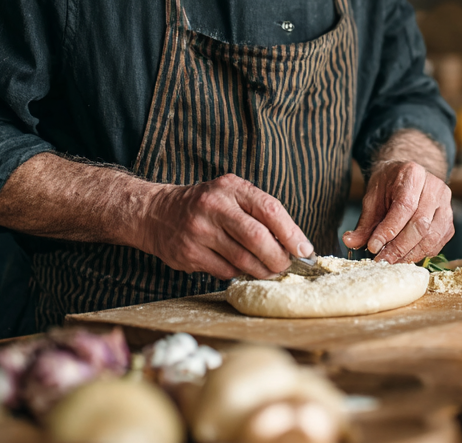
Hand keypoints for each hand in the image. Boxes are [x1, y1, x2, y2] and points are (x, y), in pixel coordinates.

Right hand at [138, 174, 312, 279]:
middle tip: (286, 266)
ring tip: (268, 271)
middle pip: (257, 238)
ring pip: (242, 259)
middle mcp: (214, 206)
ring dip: (261, 270)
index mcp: (231, 187)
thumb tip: (294, 244)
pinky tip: (239, 268)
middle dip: (278, 258)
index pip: (270, 209)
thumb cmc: (206, 205)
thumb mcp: (231, 195)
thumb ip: (260, 213)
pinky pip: (225, 271)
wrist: (157, 213)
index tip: (304, 250)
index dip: (291, 233)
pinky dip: (238, 273)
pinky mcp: (189, 253)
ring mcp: (199, 230)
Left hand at [343, 161, 453, 263]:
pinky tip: (406, 257)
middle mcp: (435, 187)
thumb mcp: (372, 198)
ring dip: (411, 254)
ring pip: (432, 236)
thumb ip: (365, 222)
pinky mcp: (449, 221)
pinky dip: (422, 254)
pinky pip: (438, 242)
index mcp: (413, 174)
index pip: (404, 206)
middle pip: (421, 224)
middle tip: (382, 260)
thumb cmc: (388, 186)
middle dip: (399, 247)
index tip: (373, 246)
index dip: (389, 230)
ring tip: (392, 262)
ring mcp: (446, 204)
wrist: (406, 178)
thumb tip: (350, 241)